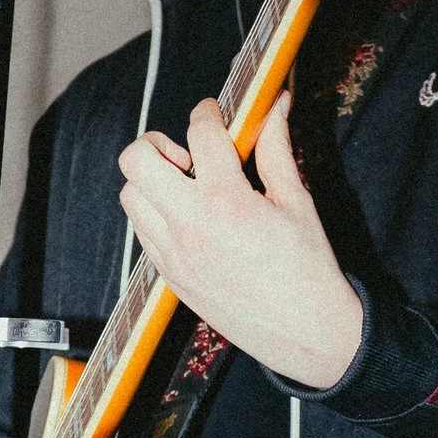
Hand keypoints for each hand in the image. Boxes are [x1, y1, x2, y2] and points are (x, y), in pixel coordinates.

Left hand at [116, 91, 362, 390]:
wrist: (305, 331)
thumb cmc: (307, 267)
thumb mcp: (296, 200)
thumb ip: (276, 148)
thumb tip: (275, 105)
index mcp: (226, 200)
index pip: (200, 133)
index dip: (207, 113)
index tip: (214, 112)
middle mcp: (189, 225)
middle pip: (136, 159)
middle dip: (158, 143)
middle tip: (189, 155)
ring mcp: (173, 253)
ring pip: (130, 196)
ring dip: (152, 181)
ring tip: (188, 187)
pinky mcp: (169, 275)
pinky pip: (142, 230)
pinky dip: (156, 213)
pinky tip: (190, 217)